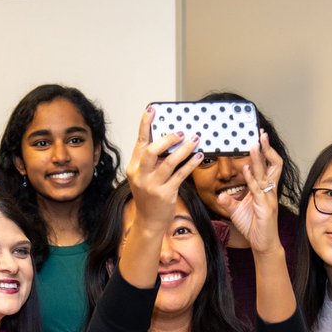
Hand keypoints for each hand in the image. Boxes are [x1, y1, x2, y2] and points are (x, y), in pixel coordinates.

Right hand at [125, 107, 202, 232]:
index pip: (140, 142)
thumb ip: (151, 161)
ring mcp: (152, 186)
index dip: (145, 125)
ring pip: (169, 162)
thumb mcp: (143, 177)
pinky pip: (181, 175)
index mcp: (133, 168)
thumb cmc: (149, 197)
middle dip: (167, 139)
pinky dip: (191, 164)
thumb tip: (168, 140)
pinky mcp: (165, 194)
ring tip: (194, 140)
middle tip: (180, 133)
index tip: (151, 110)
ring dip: (184, 149)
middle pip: (152, 151)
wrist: (149, 222)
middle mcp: (140, 176)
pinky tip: (198, 156)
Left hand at [217, 130, 283, 253]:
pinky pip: (258, 190)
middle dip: (267, 149)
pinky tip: (247, 170)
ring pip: (267, 174)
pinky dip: (252, 179)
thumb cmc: (253, 226)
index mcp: (264, 189)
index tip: (259, 138)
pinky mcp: (266, 207)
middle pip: (273, 164)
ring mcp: (269, 198)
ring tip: (255, 145)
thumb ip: (229, 202)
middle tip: (262, 135)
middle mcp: (269, 190)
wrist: (263, 244)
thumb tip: (220, 194)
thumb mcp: (237, 211)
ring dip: (260, 159)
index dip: (264, 152)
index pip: (267, 166)